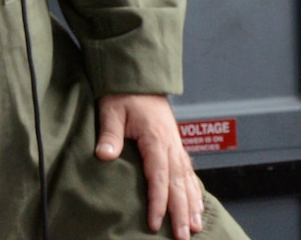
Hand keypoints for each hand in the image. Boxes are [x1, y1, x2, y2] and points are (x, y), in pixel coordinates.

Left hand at [96, 94, 205, 239]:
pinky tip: (196, 205)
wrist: (139, 77)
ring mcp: (176, 145)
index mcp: (156, 138)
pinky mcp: (175, 145)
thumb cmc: (123, 93)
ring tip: (195, 228)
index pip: (159, 177)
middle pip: (178, 184)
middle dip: (181, 212)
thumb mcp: (111, 109)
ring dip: (191, 205)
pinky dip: (194, 190)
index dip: (159, 202)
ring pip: (187, 180)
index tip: (156, 224)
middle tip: (183, 237)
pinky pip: (188, 172)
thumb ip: (110, 133)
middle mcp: (171, 145)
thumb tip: (104, 155)